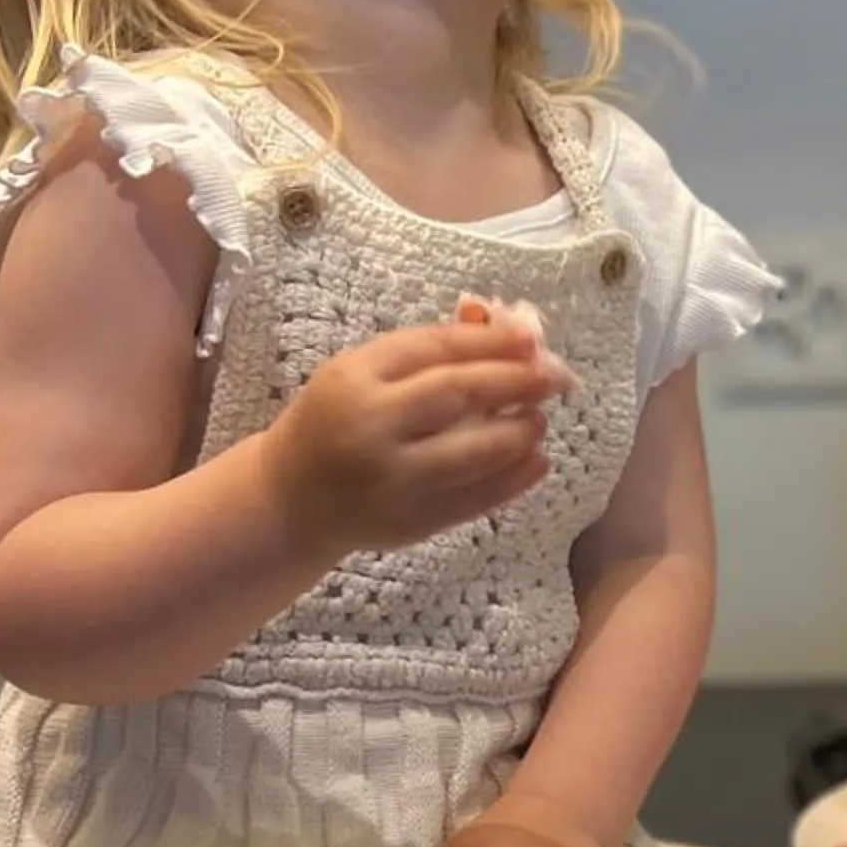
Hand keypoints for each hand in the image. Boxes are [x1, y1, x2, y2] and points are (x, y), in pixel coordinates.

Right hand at [263, 318, 565, 564]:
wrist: (290, 497)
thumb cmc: (335, 420)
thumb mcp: (362, 371)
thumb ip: (428, 350)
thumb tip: (506, 325)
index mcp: (356, 377)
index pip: (437, 349)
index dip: (493, 341)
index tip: (533, 338)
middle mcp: (372, 427)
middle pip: (459, 393)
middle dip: (518, 380)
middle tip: (556, 375)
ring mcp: (392, 479)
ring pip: (474, 452)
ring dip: (520, 431)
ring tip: (539, 419)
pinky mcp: (409, 521)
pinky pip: (474, 500)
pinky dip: (514, 480)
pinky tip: (537, 461)